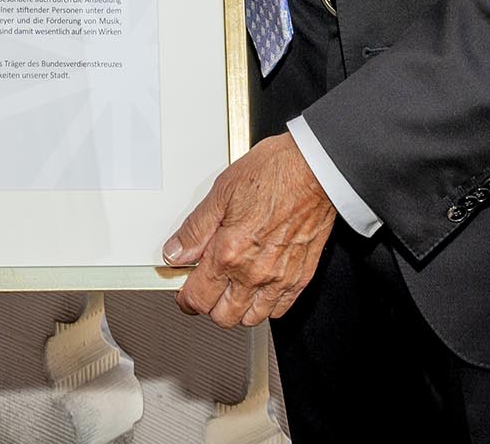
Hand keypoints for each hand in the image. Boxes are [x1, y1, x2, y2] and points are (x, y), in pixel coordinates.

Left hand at [162, 134, 335, 326]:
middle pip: (222, 317)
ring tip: (230, 287)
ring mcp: (280, 278)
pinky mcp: (301, 278)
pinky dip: (265, 306)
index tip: (184, 291)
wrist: (314, 170)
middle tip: (205, 286)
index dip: (185, 299)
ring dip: (236, 309)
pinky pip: (279, 310)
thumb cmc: (274, 174)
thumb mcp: (221, 192)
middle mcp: (254, 272)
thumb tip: (175, 250)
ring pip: (251, 318)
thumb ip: (196, 229)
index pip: (198, 298)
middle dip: (208, 305)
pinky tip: (257, 287)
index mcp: (229, 252)